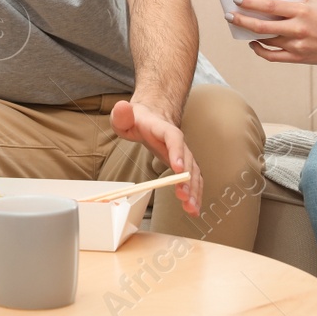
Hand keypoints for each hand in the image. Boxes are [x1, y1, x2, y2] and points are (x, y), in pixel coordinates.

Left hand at [108, 100, 203, 214]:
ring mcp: (182, 154)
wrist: (151, 116)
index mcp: (162, 128)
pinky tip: (193, 209)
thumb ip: (121, 114)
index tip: (177, 168)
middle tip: (183, 196)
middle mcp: (177, 142)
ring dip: (194, 191)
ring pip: (193, 172)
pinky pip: (192, 179)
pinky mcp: (183, 165)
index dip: (177, 152)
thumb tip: (122, 107)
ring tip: (191, 208)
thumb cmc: (136, 119)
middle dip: (187, 179)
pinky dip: (195, 194)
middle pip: (187, 159)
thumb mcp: (123, 116)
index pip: (173, 137)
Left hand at [230, 0, 316, 65]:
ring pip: (266, 40)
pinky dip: (259, 51)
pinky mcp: (298, 58)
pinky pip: (273, 57)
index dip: (251, 3)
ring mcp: (297, 45)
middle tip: (229, 15)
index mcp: (302, 11)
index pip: (270, 6)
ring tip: (239, 24)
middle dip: (242, 20)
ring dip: (250, 33)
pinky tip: (253, 43)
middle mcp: (298, 29)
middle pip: (263, 26)